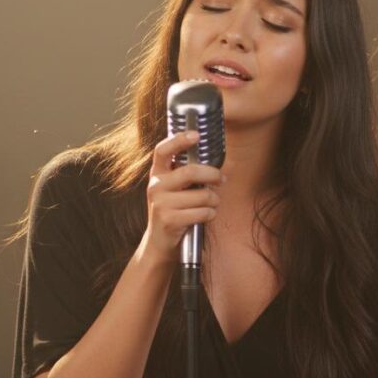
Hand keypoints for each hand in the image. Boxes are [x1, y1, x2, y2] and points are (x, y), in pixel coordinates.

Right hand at [139, 131, 223, 264]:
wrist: (159, 243)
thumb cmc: (173, 211)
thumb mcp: (174, 190)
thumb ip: (187, 176)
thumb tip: (217, 167)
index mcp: (157, 174)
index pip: (162, 150)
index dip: (179, 140)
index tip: (196, 134)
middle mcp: (155, 186)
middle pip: (190, 172)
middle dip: (212, 174)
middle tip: (221, 179)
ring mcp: (160, 204)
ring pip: (201, 195)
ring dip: (214, 200)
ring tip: (211, 204)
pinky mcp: (169, 220)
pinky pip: (202, 212)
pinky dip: (210, 214)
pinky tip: (206, 216)